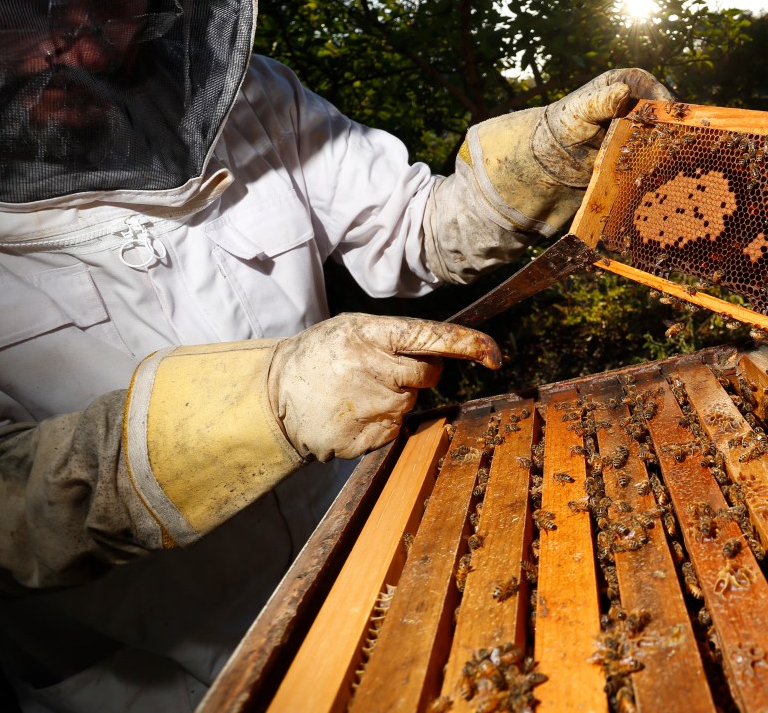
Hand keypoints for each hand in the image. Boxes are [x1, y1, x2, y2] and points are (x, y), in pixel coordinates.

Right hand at [267, 313, 500, 460]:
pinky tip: (353, 413)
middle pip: (426, 375)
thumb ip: (397, 337)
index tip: (494, 354)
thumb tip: (445, 351)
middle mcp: (369, 368)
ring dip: (394, 398)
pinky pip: (394, 429)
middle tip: (382, 371)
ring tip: (356, 392)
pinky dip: (381, 422)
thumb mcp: (353, 330)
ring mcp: (365, 406)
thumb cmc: (322, 356)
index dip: (467, 344)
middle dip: (417, 374)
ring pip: (409, 403)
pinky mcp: (361, 438)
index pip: (430, 336)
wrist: (274, 395)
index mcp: (368, 334)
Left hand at [543, 67, 673, 157]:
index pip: (645, 83)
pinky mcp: (639, 152)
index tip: (667, 106)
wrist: (554, 159)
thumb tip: (625, 91)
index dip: (659, 92)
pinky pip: (655, 155)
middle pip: (660, 108)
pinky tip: (659, 170)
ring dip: (667, 144)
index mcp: (620, 85)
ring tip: (668, 154)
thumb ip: (603, 100)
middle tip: (674, 133)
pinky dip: (659, 162)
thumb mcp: (581, 109)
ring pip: (662, 133)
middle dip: (668, 121)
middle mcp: (633, 105)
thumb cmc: (564, 125)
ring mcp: (638, 129)